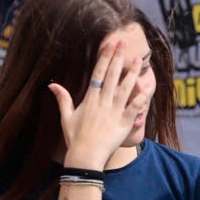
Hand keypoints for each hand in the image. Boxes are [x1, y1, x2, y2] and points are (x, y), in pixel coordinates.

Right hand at [49, 41, 147, 169]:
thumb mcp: (66, 117)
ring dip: (132, 73)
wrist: (85, 157)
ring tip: (139, 59)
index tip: (109, 46)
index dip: (104, 58)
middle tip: (123, 42)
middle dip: (117, 58)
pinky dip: (141, 98)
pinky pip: (134, 108)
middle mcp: (103, 102)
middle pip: (111, 76)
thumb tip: (52, 84)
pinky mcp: (124, 123)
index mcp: (90, 99)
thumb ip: (63, 99)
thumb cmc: (75, 138)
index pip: (97, 74)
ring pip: (125, 88)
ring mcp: (114, 112)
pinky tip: (148, 87)